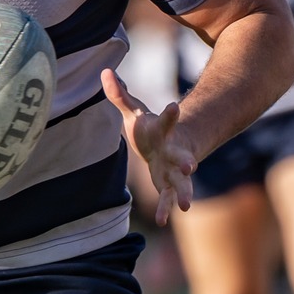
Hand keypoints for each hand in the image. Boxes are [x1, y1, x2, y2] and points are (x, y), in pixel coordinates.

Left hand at [102, 68, 198, 223]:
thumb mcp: (134, 111)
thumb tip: (104, 71)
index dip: (171, 114)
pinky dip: (165, 210)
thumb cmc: (150, 128)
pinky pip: (168, 199)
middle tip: (190, 166)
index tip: (174, 106)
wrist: (167, 147)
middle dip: (186, 162)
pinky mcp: (169, 186)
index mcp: (164, 132)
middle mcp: (174, 152)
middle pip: (182, 158)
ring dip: (184, 192)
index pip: (168, 121)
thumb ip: (120, 95)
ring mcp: (174, 171)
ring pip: (182, 183)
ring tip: (186, 205)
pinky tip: (162, 221)